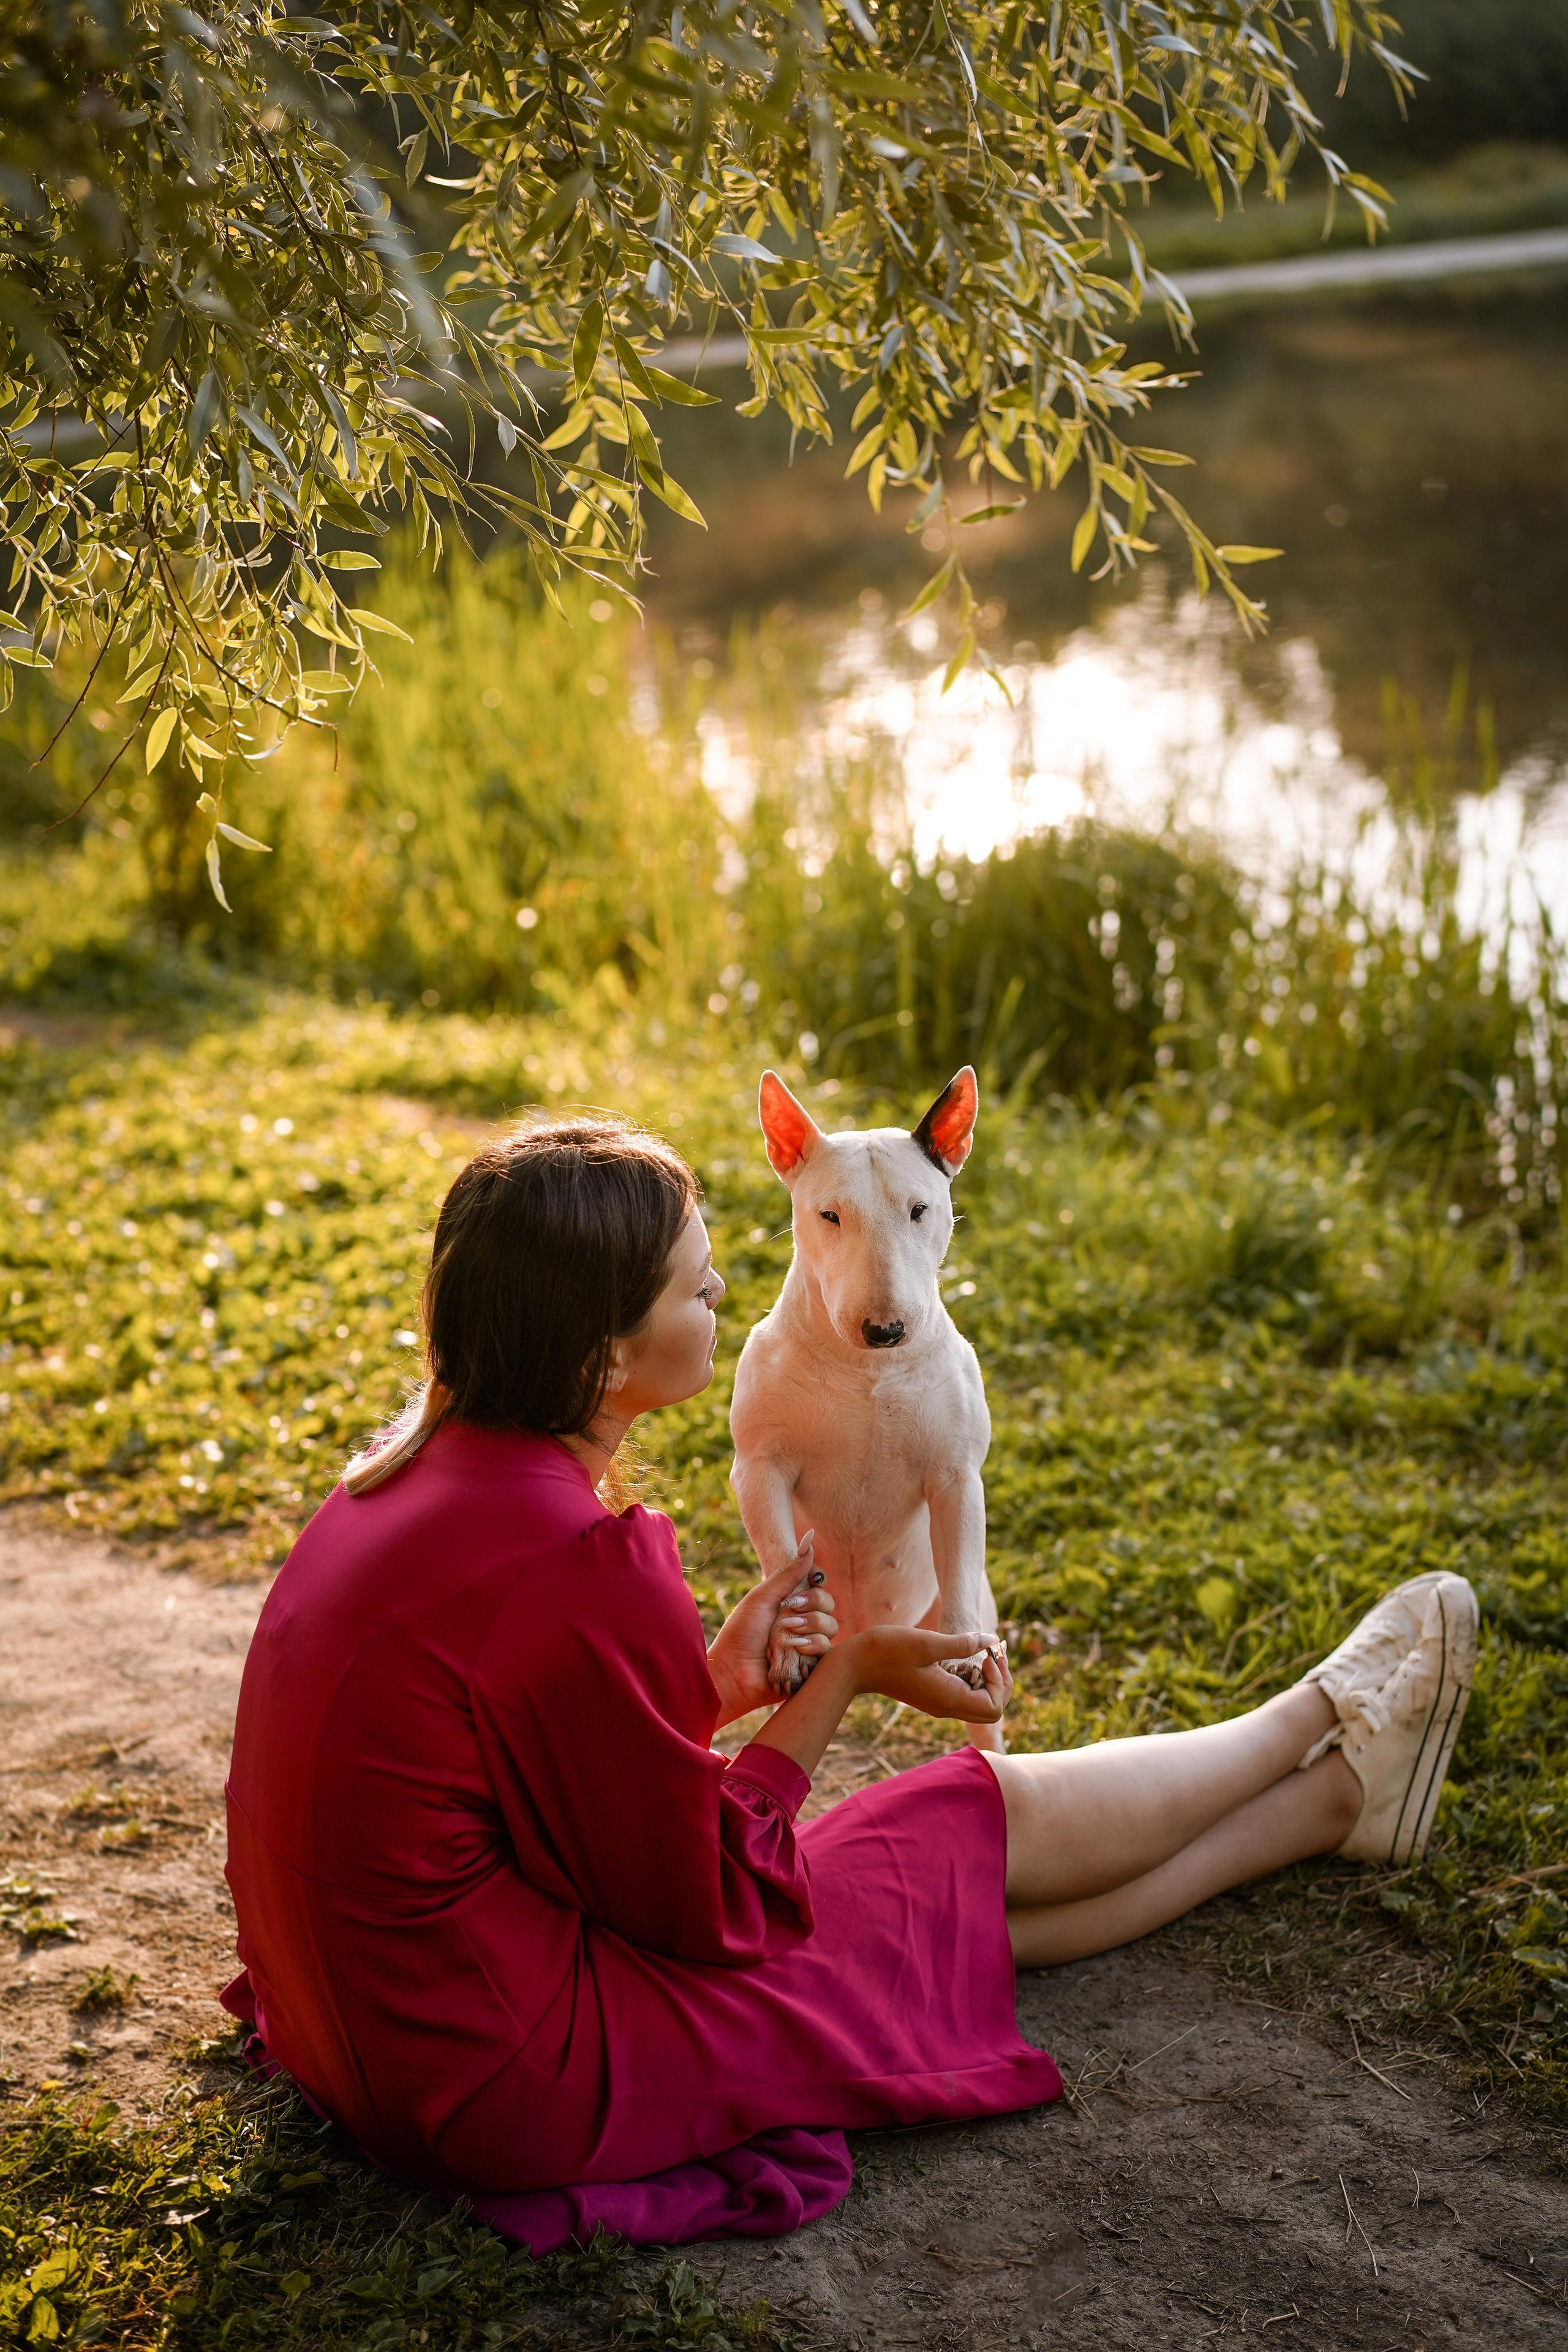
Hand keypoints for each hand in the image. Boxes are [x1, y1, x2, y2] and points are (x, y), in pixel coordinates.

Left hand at [706, 1532, 838, 1723]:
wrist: (732, 1672)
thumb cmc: (741, 1633)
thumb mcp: (764, 1596)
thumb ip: (789, 1571)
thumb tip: (810, 1536)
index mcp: (791, 1604)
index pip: (818, 1586)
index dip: (815, 1583)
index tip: (804, 1584)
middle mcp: (802, 1623)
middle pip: (829, 1604)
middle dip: (812, 1605)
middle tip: (789, 1611)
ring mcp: (808, 1645)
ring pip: (831, 1626)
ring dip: (809, 1627)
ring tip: (787, 1635)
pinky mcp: (812, 1666)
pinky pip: (827, 1650)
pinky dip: (811, 1647)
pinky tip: (793, 1650)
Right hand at [847, 1626, 1011, 1725]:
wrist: (853, 1665)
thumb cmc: (886, 1650)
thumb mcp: (926, 1642)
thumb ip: (962, 1644)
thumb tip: (991, 1641)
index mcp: (948, 1698)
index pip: (994, 1707)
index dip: (999, 1681)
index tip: (987, 1655)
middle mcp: (946, 1707)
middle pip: (992, 1711)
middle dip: (1000, 1683)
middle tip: (993, 1655)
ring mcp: (939, 1703)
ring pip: (980, 1704)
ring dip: (988, 1679)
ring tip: (980, 1652)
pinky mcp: (933, 1695)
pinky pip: (965, 1695)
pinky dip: (973, 1678)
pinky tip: (963, 1656)